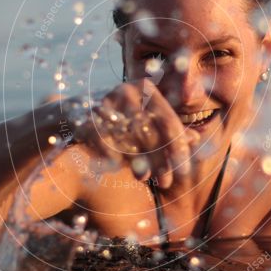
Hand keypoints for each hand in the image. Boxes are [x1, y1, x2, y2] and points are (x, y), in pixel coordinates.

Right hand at [67, 79, 199, 188]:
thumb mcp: (146, 121)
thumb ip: (169, 129)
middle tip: (167, 182)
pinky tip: (118, 168)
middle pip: (151, 130)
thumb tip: (195, 139)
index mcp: (146, 88)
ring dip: (139, 161)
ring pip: (128, 137)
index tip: (184, 171)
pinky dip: (113, 155)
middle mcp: (126, 91)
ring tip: (145, 178)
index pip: (169, 122)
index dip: (178, 149)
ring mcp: (105, 102)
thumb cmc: (120, 119)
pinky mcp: (86, 115)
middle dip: (161, 159)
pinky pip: (105, 141)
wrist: (75, 113)